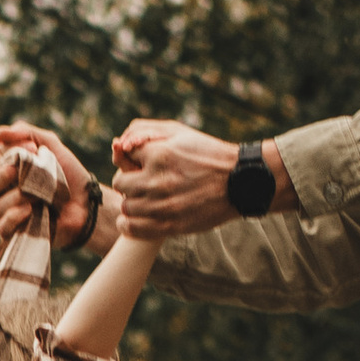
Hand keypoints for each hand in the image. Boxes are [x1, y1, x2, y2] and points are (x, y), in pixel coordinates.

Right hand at [0, 122, 105, 247]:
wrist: (86, 202)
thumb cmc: (68, 174)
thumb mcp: (50, 145)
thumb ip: (25, 133)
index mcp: (7, 172)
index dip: (3, 152)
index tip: (31, 148)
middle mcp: (4, 194)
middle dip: (1, 175)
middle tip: (21, 171)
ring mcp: (9, 215)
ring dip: (18, 196)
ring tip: (39, 195)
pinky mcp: (17, 234)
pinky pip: (3, 228)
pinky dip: (15, 216)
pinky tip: (31, 210)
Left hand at [111, 118, 293, 236]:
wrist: (238, 182)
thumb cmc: (207, 154)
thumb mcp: (180, 133)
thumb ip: (149, 132)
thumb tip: (121, 143)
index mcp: (160, 154)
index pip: (126, 155)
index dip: (132, 159)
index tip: (142, 163)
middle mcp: (158, 180)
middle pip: (121, 183)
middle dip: (128, 181)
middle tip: (141, 182)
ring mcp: (162, 205)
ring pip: (126, 207)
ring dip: (131, 202)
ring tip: (142, 199)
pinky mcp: (168, 225)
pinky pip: (132, 228)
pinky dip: (128, 224)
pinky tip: (133, 219)